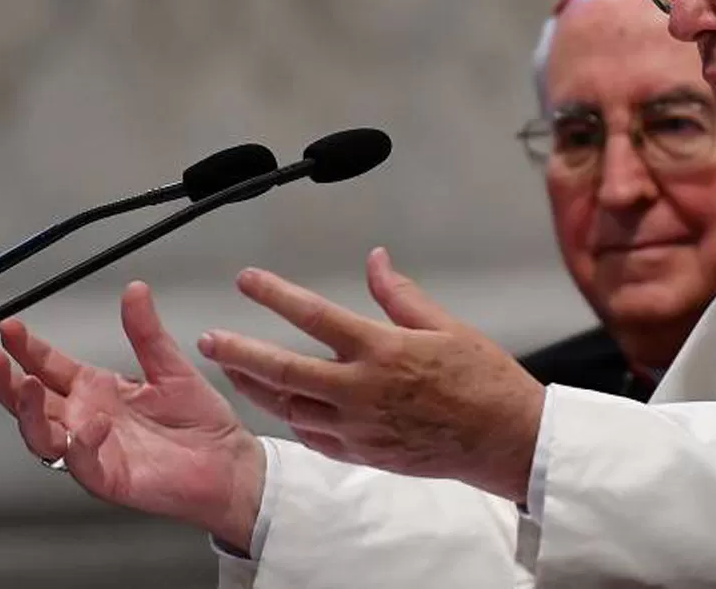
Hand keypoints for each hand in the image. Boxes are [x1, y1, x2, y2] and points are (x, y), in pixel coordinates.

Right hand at [0, 282, 265, 552]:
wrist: (228, 462)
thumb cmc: (200, 422)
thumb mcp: (171, 367)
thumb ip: (147, 332)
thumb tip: (135, 291)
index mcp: (97, 391)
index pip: (48, 366)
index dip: (26, 349)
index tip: (9, 327)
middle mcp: (86, 419)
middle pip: (30, 402)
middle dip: (6, 380)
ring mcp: (94, 450)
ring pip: (42, 435)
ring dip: (30, 412)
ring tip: (27, 385)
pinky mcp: (110, 478)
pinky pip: (82, 464)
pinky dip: (80, 445)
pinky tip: (89, 425)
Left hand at [198, 248, 545, 503]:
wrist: (505, 440)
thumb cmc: (483, 383)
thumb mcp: (447, 326)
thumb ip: (400, 295)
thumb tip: (376, 261)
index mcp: (382, 351)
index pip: (314, 316)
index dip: (274, 295)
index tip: (248, 280)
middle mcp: (362, 391)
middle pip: (283, 370)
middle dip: (239, 352)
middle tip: (210, 339)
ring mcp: (359, 427)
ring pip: (290, 408)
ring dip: (256, 388)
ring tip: (233, 370)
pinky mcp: (365, 453)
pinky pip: (314, 438)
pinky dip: (293, 420)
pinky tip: (283, 407)